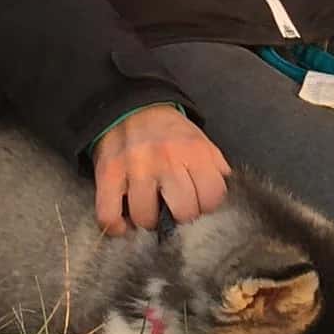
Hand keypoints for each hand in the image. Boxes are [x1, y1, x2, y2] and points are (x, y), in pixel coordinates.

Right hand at [91, 104, 230, 235]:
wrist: (132, 106)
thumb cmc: (170, 132)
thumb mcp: (201, 142)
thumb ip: (217, 169)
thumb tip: (225, 202)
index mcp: (194, 151)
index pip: (212, 199)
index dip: (207, 208)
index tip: (199, 207)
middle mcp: (166, 159)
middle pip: (184, 212)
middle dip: (181, 218)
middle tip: (175, 212)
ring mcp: (135, 167)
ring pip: (145, 218)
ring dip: (148, 222)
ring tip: (150, 215)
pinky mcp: (108, 173)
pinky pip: (109, 215)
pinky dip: (116, 227)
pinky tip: (125, 225)